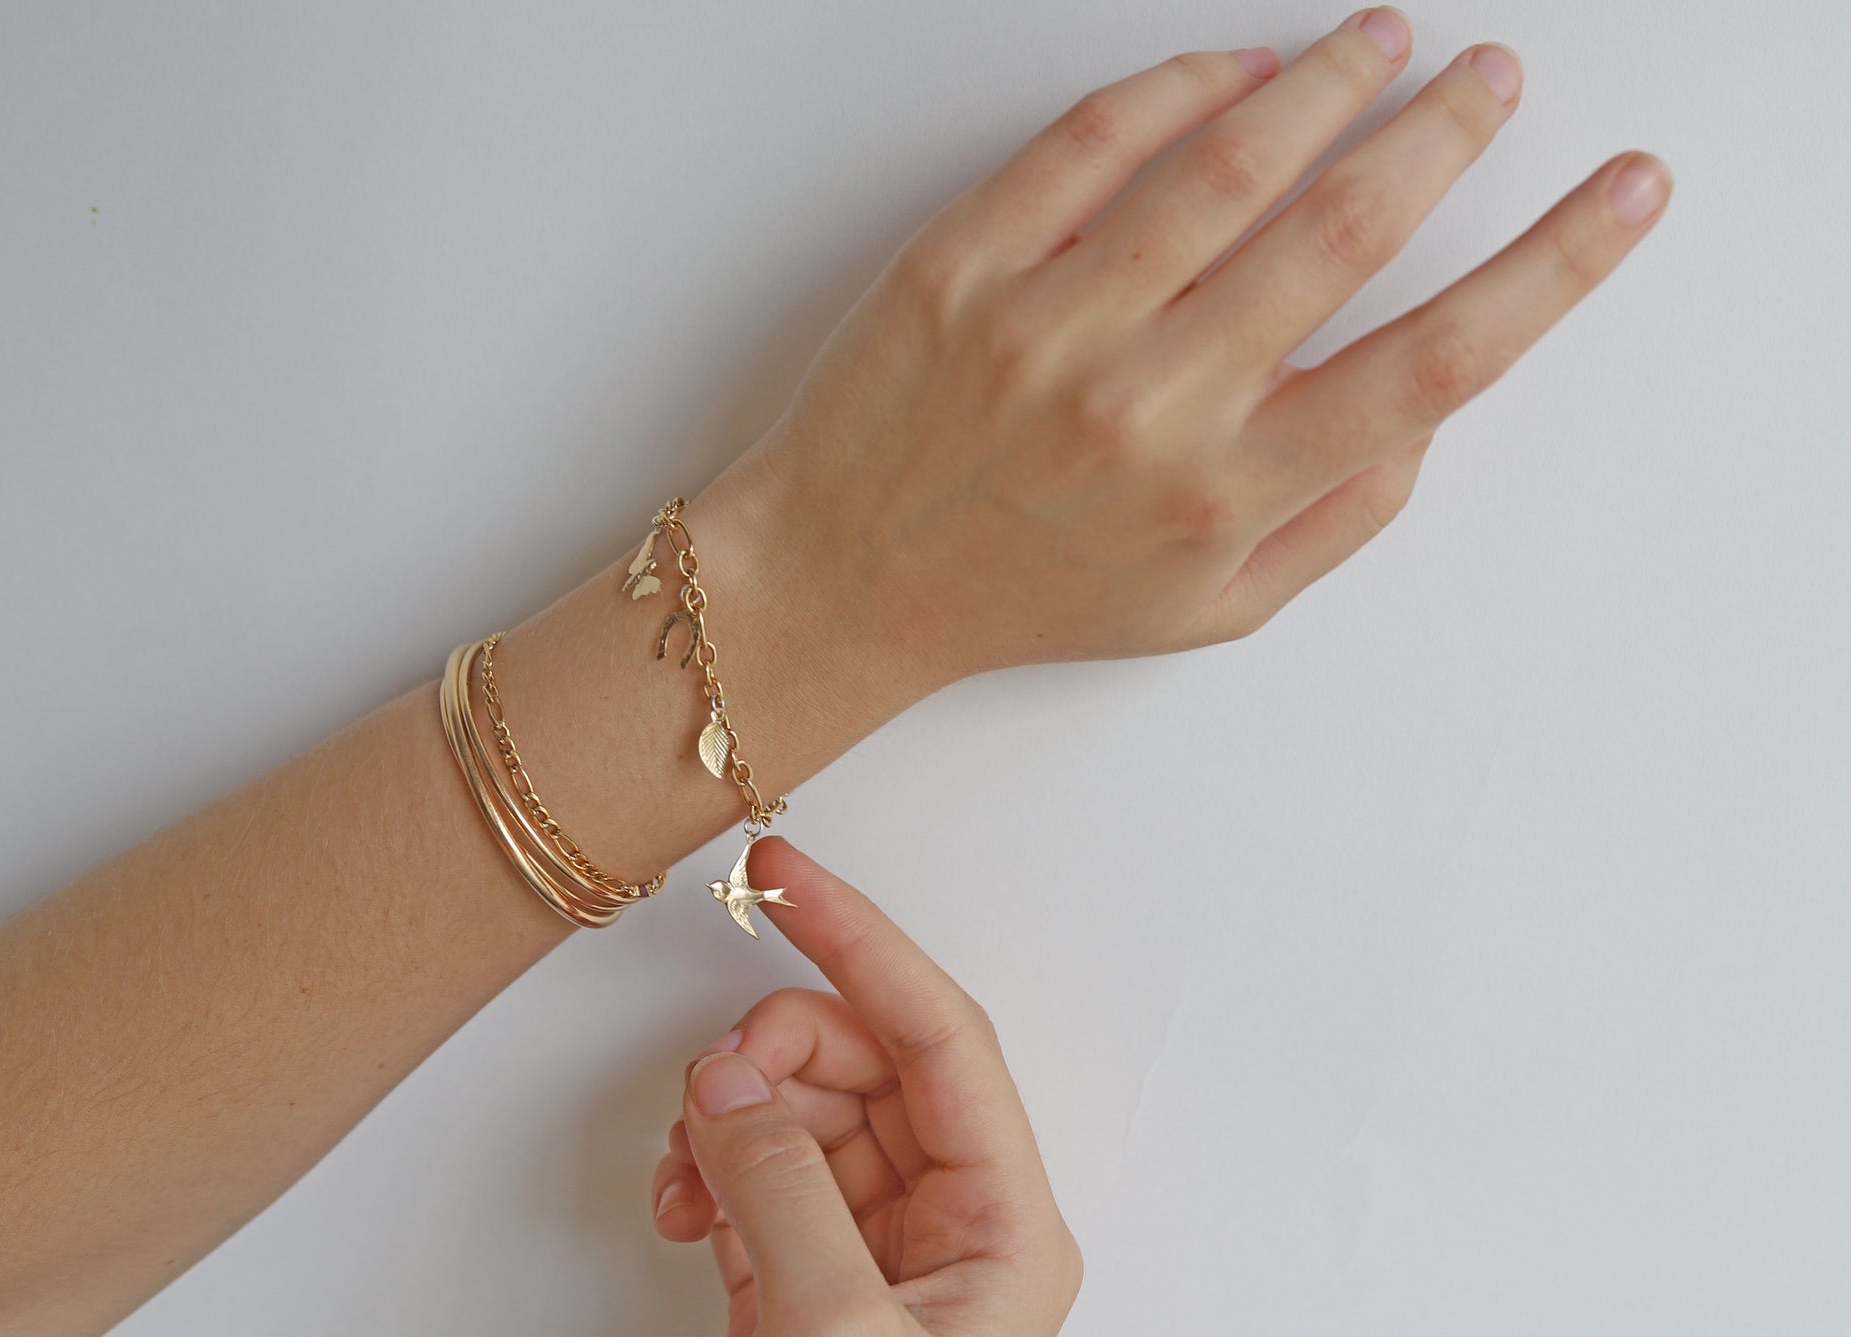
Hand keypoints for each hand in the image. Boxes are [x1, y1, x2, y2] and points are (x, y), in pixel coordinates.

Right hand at [649, 838, 1079, 1335]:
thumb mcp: (842, 1330)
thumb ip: (782, 1193)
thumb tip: (726, 1086)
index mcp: (1003, 1222)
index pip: (939, 1033)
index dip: (860, 939)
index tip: (787, 875)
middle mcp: (948, 1218)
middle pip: (858, 1061)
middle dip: (767, 1053)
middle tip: (708, 1088)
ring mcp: (875, 1246)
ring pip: (798, 1109)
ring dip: (724, 1119)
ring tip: (689, 1173)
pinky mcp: (807, 1274)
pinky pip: (756, 1172)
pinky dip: (705, 1171)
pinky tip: (683, 1207)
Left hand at [724, 8, 1668, 684]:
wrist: (846, 581)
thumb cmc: (1031, 593)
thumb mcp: (1209, 611)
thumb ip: (1338, 517)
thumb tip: (1431, 406)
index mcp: (1226, 495)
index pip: (1436, 361)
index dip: (1553, 267)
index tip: (1623, 193)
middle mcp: (1149, 407)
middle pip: (1344, 232)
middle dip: (1447, 134)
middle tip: (1493, 81)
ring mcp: (1051, 327)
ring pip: (1227, 164)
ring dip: (1332, 83)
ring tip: (1387, 43)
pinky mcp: (965, 264)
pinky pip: (1090, 142)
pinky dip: (1178, 86)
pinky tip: (1237, 67)